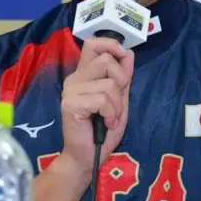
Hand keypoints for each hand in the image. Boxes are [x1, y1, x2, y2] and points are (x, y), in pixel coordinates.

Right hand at [60, 38, 133, 172]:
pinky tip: (105, 123)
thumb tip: (129, 54)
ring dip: (117, 105)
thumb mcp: (119, 99)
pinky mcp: (71, 104)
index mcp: (85, 73)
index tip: (124, 56)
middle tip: (116, 101)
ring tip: (110, 117)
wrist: (87, 156)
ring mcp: (71, 90)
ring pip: (108, 83)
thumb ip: (123, 77)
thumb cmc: (102, 129)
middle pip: (106, 60)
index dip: (111, 44)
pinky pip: (103, 99)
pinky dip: (111, 114)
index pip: (93, 44)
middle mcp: (75, 78)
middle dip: (121, 81)